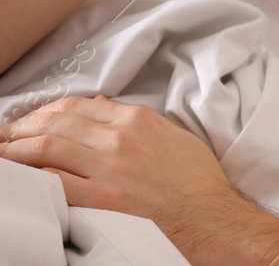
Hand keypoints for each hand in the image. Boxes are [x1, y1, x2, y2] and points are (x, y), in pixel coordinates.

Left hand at [0, 96, 247, 242]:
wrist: (210, 219)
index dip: (45, 111)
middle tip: (4, 136)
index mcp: (138, 119)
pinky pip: (53, 180)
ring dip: (15, 149)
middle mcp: (120, 138)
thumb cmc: (197, 183)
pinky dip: (29, 175)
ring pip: (46, 147)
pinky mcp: (101, 197)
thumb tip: (103, 108)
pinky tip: (18, 177)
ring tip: (1, 153)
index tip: (30, 121)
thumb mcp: (175, 137)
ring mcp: (109, 167)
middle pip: (55, 122)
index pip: (78, 105)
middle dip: (21, 127)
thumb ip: (139, 121)